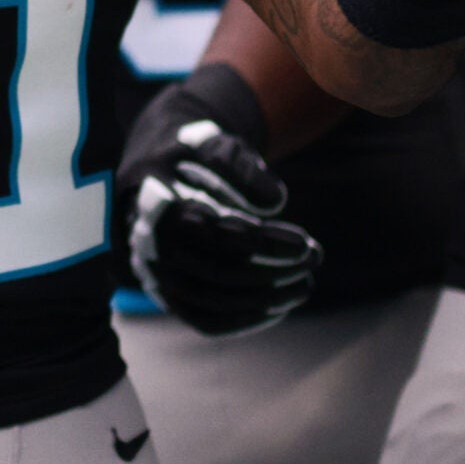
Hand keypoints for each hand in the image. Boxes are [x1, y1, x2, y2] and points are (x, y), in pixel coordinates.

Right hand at [116, 67, 318, 335]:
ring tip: (305, 283)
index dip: (263, 242)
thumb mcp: (214, 142)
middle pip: (217, 270)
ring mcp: (155, 273)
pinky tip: (280, 306)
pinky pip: (206, 320)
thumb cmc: (193, 154)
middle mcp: (149, 243)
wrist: (156, 171)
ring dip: (267, 298)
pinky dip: (245, 319)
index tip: (304, 242)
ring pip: (213, 301)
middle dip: (274, 270)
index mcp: (156, 201)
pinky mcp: (167, 295)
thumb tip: (273, 203)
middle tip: (315, 258)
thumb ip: (240, 166)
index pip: (213, 232)